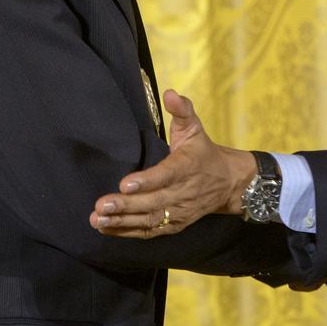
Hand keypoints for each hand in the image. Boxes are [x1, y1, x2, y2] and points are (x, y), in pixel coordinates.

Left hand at [90, 90, 255, 237]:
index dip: (147, 181)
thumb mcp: (195, 127)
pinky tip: (107, 229)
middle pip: (154, 202)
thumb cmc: (204, 152)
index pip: (166, 175)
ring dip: (123, 222)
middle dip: (126, 206)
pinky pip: (150, 231)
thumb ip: (182, 110)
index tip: (125, 183)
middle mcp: (183, 192)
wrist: (228, 183)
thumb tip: (169, 93)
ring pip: (150, 220)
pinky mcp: (175, 224)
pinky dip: (128, 232)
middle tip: (102, 206)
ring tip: (98, 220)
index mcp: (187, 166)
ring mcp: (179, 211)